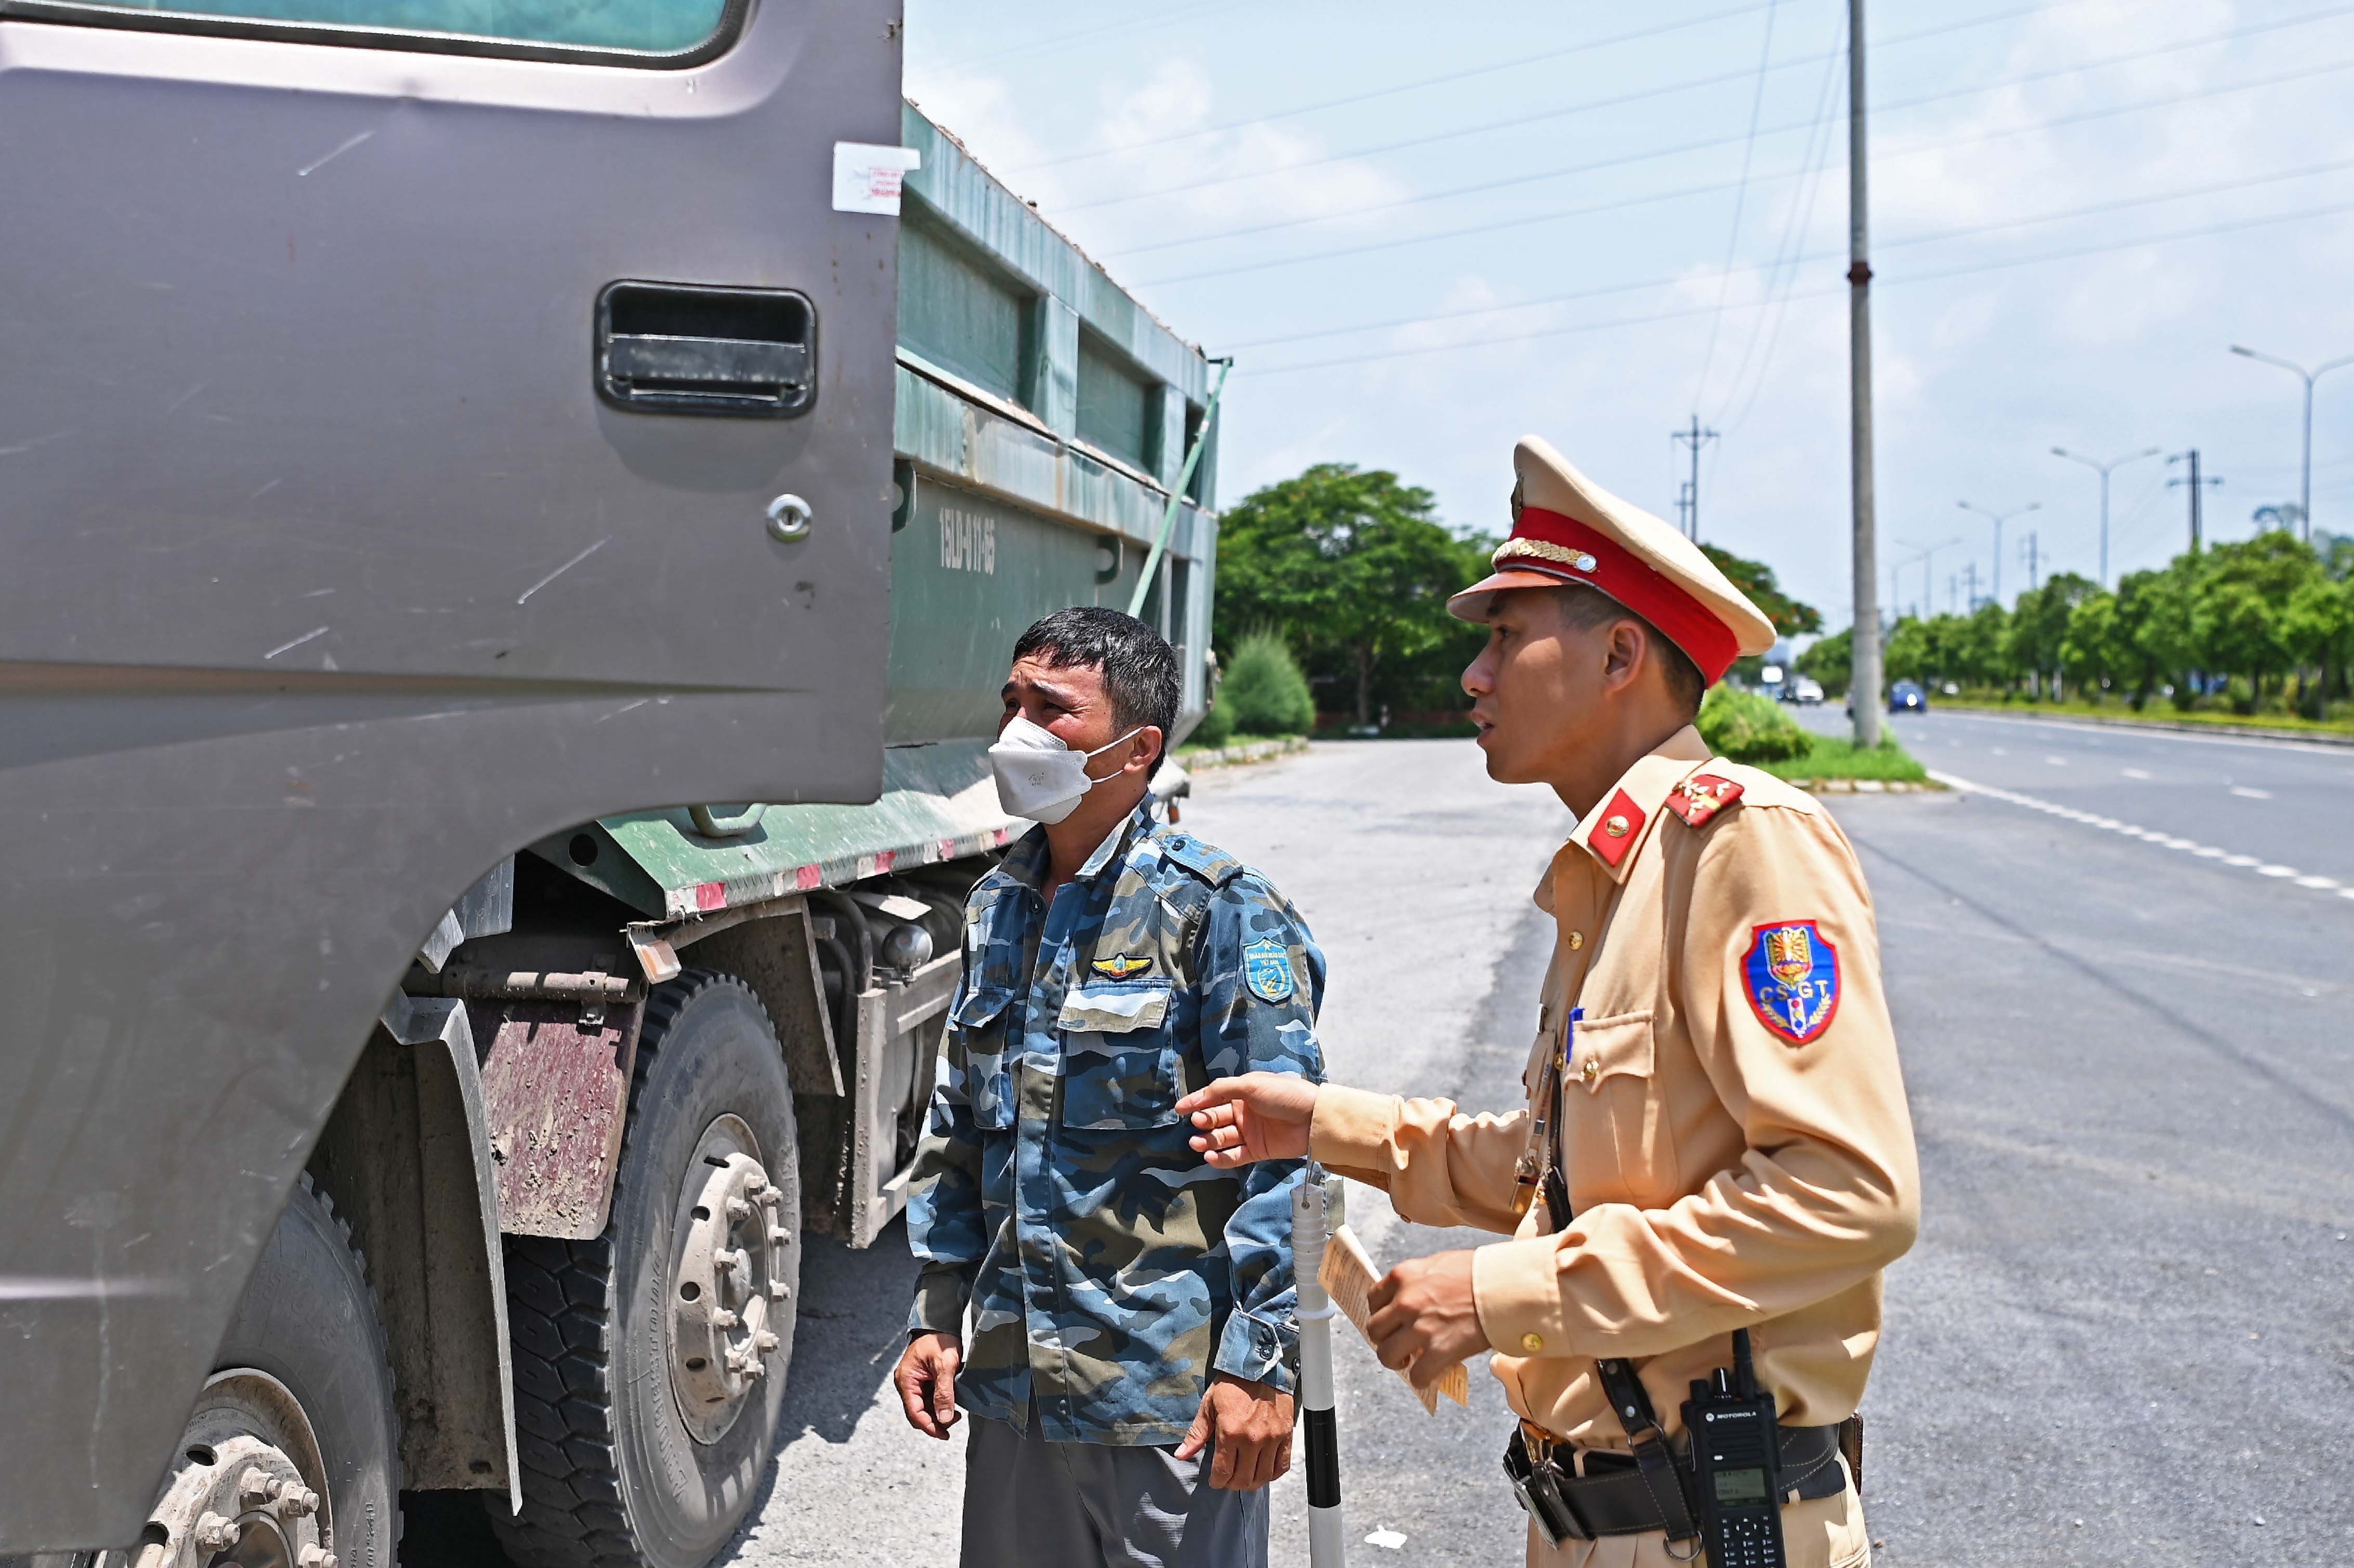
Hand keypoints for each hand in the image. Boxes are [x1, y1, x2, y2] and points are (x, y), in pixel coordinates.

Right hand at [893, 1330, 962, 1438]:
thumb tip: (944, 1419)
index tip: (945, 1434)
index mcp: (906, 1381)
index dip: (929, 1426)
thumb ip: (944, 1393)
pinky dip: (938, 1404)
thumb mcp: (945, 1365)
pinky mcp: (921, 1380)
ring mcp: (913, 1382)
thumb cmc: (940, 1340)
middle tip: (953, 1423)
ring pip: (923, 1407)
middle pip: (917, 1412)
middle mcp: (906, 1383)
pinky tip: (951, 1404)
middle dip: (934, 1422)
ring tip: (956, 1414)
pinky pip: (927, 1398)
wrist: (940, 1322)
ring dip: (937, 1414)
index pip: (914, 1412)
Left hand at [1174, 1373, 1294, 1490]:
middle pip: (1243, 1479)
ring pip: (1262, 1476)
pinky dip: (1272, 1474)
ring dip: (1252, 1482)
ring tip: (1245, 1477)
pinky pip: (1282, 1465)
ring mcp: (1272, 1438)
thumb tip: (1182, 1455)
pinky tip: (1264, 1471)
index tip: (1215, 1481)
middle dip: (1232, 1484)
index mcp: (1230, 1432)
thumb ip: (1196, 1434)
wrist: (1258, 1366)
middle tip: (1228, 1479)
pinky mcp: (1286, 1434)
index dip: (1217, 1482)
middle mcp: (1252, 1438)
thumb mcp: (1208, 1406)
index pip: (1223, 1472)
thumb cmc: (1231, 1385)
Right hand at [1177, 1072, 1319, 1167]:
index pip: (1214, 1097)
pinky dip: (1221, 1158)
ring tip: (1198, 1143)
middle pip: (1216, 1119)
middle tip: (1198, 1125)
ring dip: (1208, 1141)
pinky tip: (1211, 1157)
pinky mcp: (1258, 1151)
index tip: (1179, 1109)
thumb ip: (1222, 1089)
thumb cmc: (1284, 1095)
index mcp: (1243, 1093)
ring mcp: (1251, 1133)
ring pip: (1222, 1139)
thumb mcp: (1251, 1085)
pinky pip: (1234, 1156)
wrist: (1313, 1119)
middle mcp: (1245, 1113)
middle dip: (1204, 1122)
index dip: (1196, 1102)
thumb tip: (1199, 1097)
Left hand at [1366, 1250, 1489, 1390]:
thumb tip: (1410, 1295)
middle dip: (1385, 1339)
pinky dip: (1421, 1378)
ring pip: (1386, 1355)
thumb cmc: (1479, 1272)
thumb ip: (1419, 1279)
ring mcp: (1420, 1327)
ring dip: (1396, 1361)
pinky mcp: (1439, 1351)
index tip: (1390, 1322)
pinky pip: (1417, 1375)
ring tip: (1409, 1361)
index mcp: (1404, 1276)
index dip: (1380, 1313)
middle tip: (1399, 1343)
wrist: (1506, 1287)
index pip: (1373, 1299)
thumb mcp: (1440, 1263)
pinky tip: (1429, 1374)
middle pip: (1375, 1330)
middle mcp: (1405, 1301)